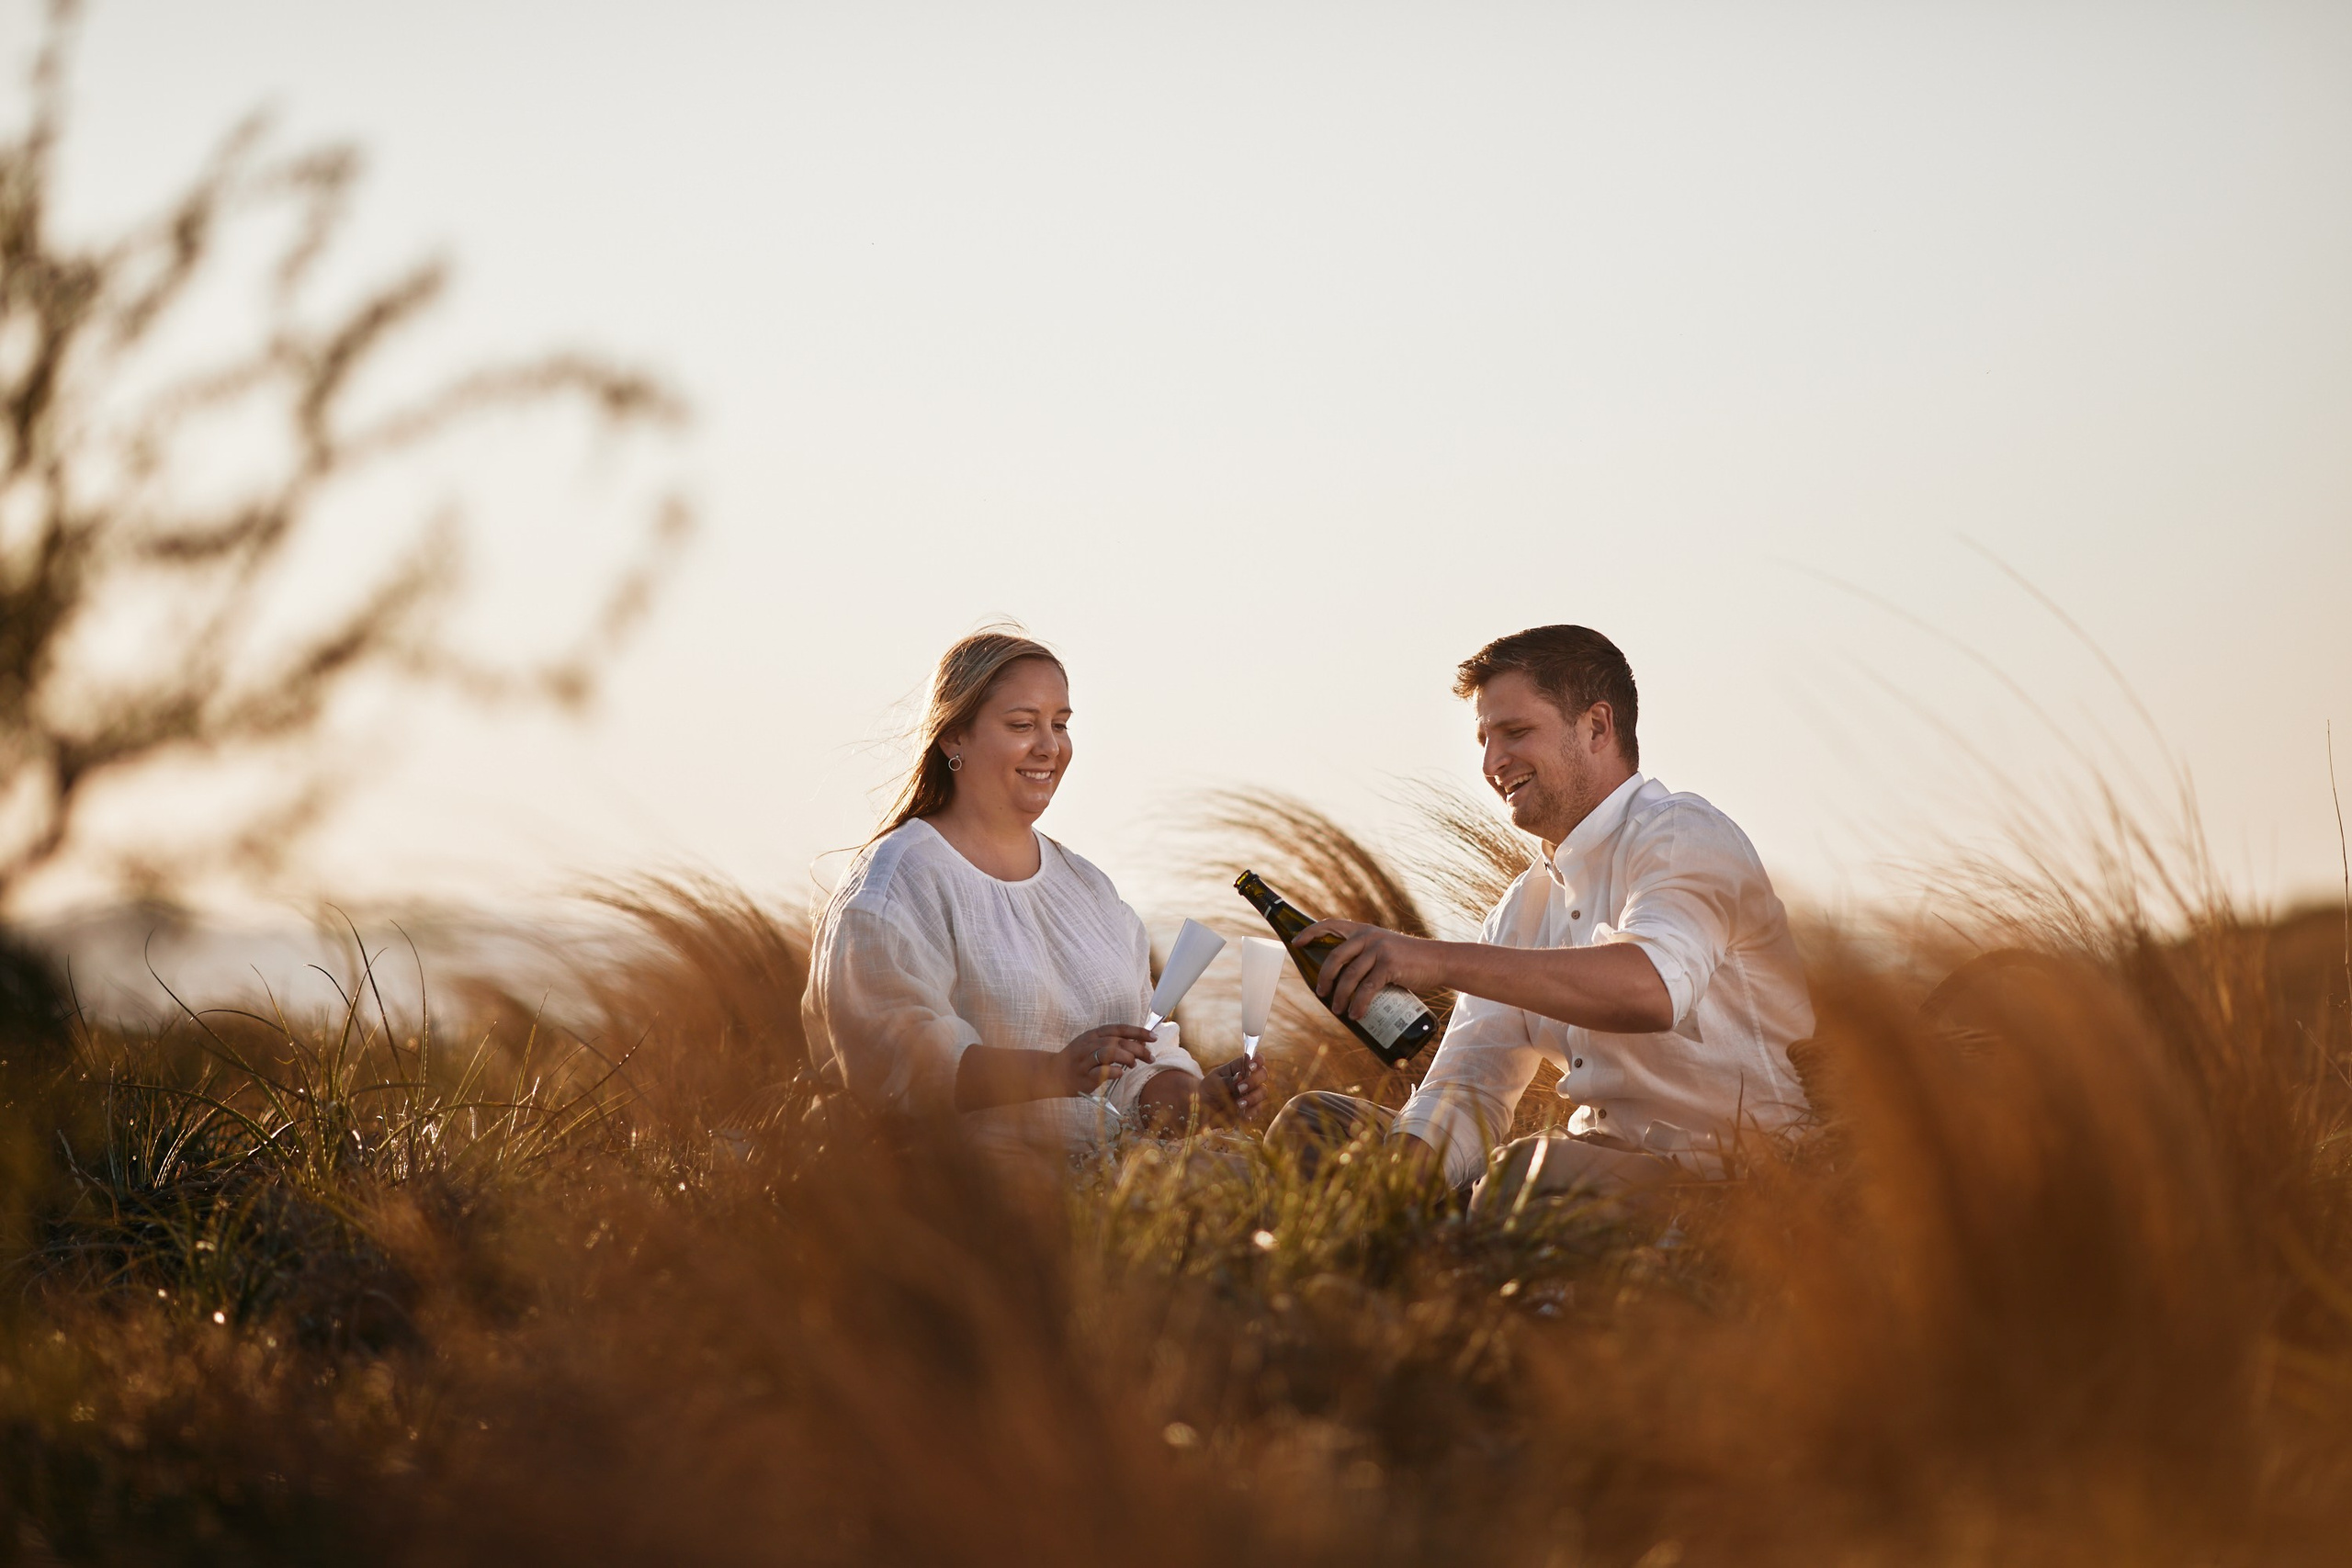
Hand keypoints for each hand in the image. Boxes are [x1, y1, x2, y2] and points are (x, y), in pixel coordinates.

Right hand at [1050, 1024, 1155, 1097]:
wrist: (1053, 1074)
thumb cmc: (1080, 1060)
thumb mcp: (1094, 1045)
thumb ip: (1115, 1043)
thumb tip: (1141, 1043)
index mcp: (1094, 1034)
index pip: (1119, 1029)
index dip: (1138, 1032)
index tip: (1153, 1037)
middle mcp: (1089, 1044)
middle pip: (1117, 1041)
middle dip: (1137, 1048)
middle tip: (1150, 1057)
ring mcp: (1085, 1060)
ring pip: (1108, 1053)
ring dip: (1126, 1057)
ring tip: (1134, 1064)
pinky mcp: (1083, 1077)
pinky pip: (1100, 1072)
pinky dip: (1113, 1071)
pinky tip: (1120, 1073)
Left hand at [1197, 1053, 1267, 1122]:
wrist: (1204, 1107)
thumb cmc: (1209, 1088)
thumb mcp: (1214, 1082)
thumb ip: (1227, 1080)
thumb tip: (1240, 1077)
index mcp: (1241, 1067)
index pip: (1257, 1058)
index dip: (1258, 1060)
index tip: (1250, 1067)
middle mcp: (1250, 1078)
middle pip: (1263, 1075)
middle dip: (1253, 1081)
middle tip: (1240, 1088)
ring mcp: (1252, 1093)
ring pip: (1263, 1092)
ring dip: (1252, 1098)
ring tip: (1239, 1104)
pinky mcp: (1251, 1108)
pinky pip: (1257, 1110)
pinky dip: (1251, 1113)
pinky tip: (1243, 1116)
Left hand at [1292, 919, 1441, 1023]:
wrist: (1439, 961)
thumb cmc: (1410, 960)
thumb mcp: (1385, 949)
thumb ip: (1367, 956)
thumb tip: (1345, 979)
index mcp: (1364, 930)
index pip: (1331, 924)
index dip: (1311, 932)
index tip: (1296, 943)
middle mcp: (1369, 937)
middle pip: (1334, 957)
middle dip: (1324, 977)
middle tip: (1320, 993)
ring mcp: (1379, 950)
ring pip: (1349, 976)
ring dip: (1340, 997)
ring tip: (1338, 1010)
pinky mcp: (1389, 966)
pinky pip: (1367, 988)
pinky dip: (1359, 1004)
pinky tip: (1356, 1015)